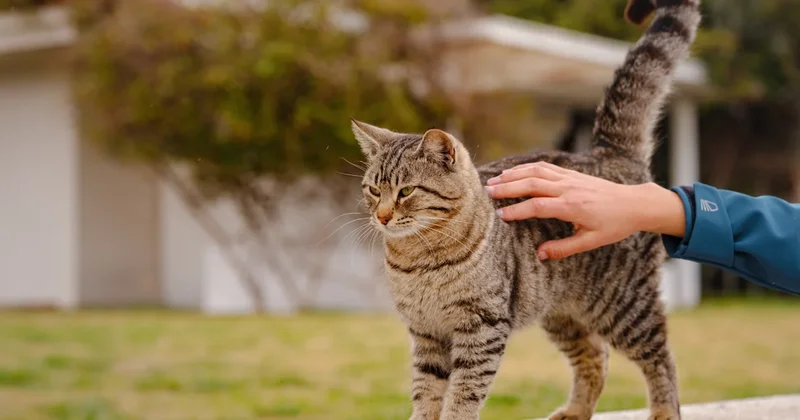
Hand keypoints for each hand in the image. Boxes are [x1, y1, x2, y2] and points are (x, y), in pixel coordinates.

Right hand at [485, 162, 685, 259]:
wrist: (635, 203)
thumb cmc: (614, 225)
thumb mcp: (591, 242)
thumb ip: (563, 248)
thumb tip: (539, 254)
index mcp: (572, 207)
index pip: (537, 206)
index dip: (517, 211)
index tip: (500, 216)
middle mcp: (569, 189)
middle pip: (532, 184)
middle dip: (508, 187)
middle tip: (487, 192)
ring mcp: (570, 178)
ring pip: (536, 171)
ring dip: (514, 175)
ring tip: (495, 180)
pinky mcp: (572, 173)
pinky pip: (545, 167)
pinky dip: (527, 167)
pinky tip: (514, 172)